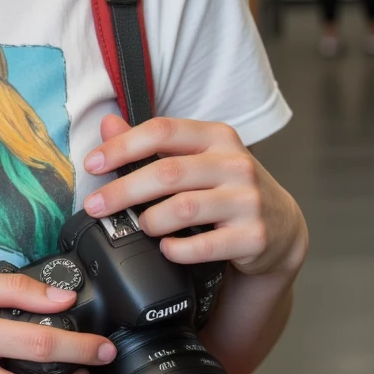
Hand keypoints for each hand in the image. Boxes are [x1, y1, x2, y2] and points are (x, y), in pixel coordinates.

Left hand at [82, 114, 307, 279]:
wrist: (281, 227)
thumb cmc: (228, 188)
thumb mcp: (197, 158)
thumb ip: (152, 143)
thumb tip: (107, 124)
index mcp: (217, 137)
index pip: (162, 131)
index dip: (122, 147)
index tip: (92, 164)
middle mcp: (235, 164)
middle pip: (167, 172)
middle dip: (122, 191)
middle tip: (95, 207)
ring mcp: (248, 200)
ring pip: (183, 208)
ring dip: (150, 221)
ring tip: (141, 227)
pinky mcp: (253, 236)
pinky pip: (203, 245)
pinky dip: (176, 250)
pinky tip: (167, 249)